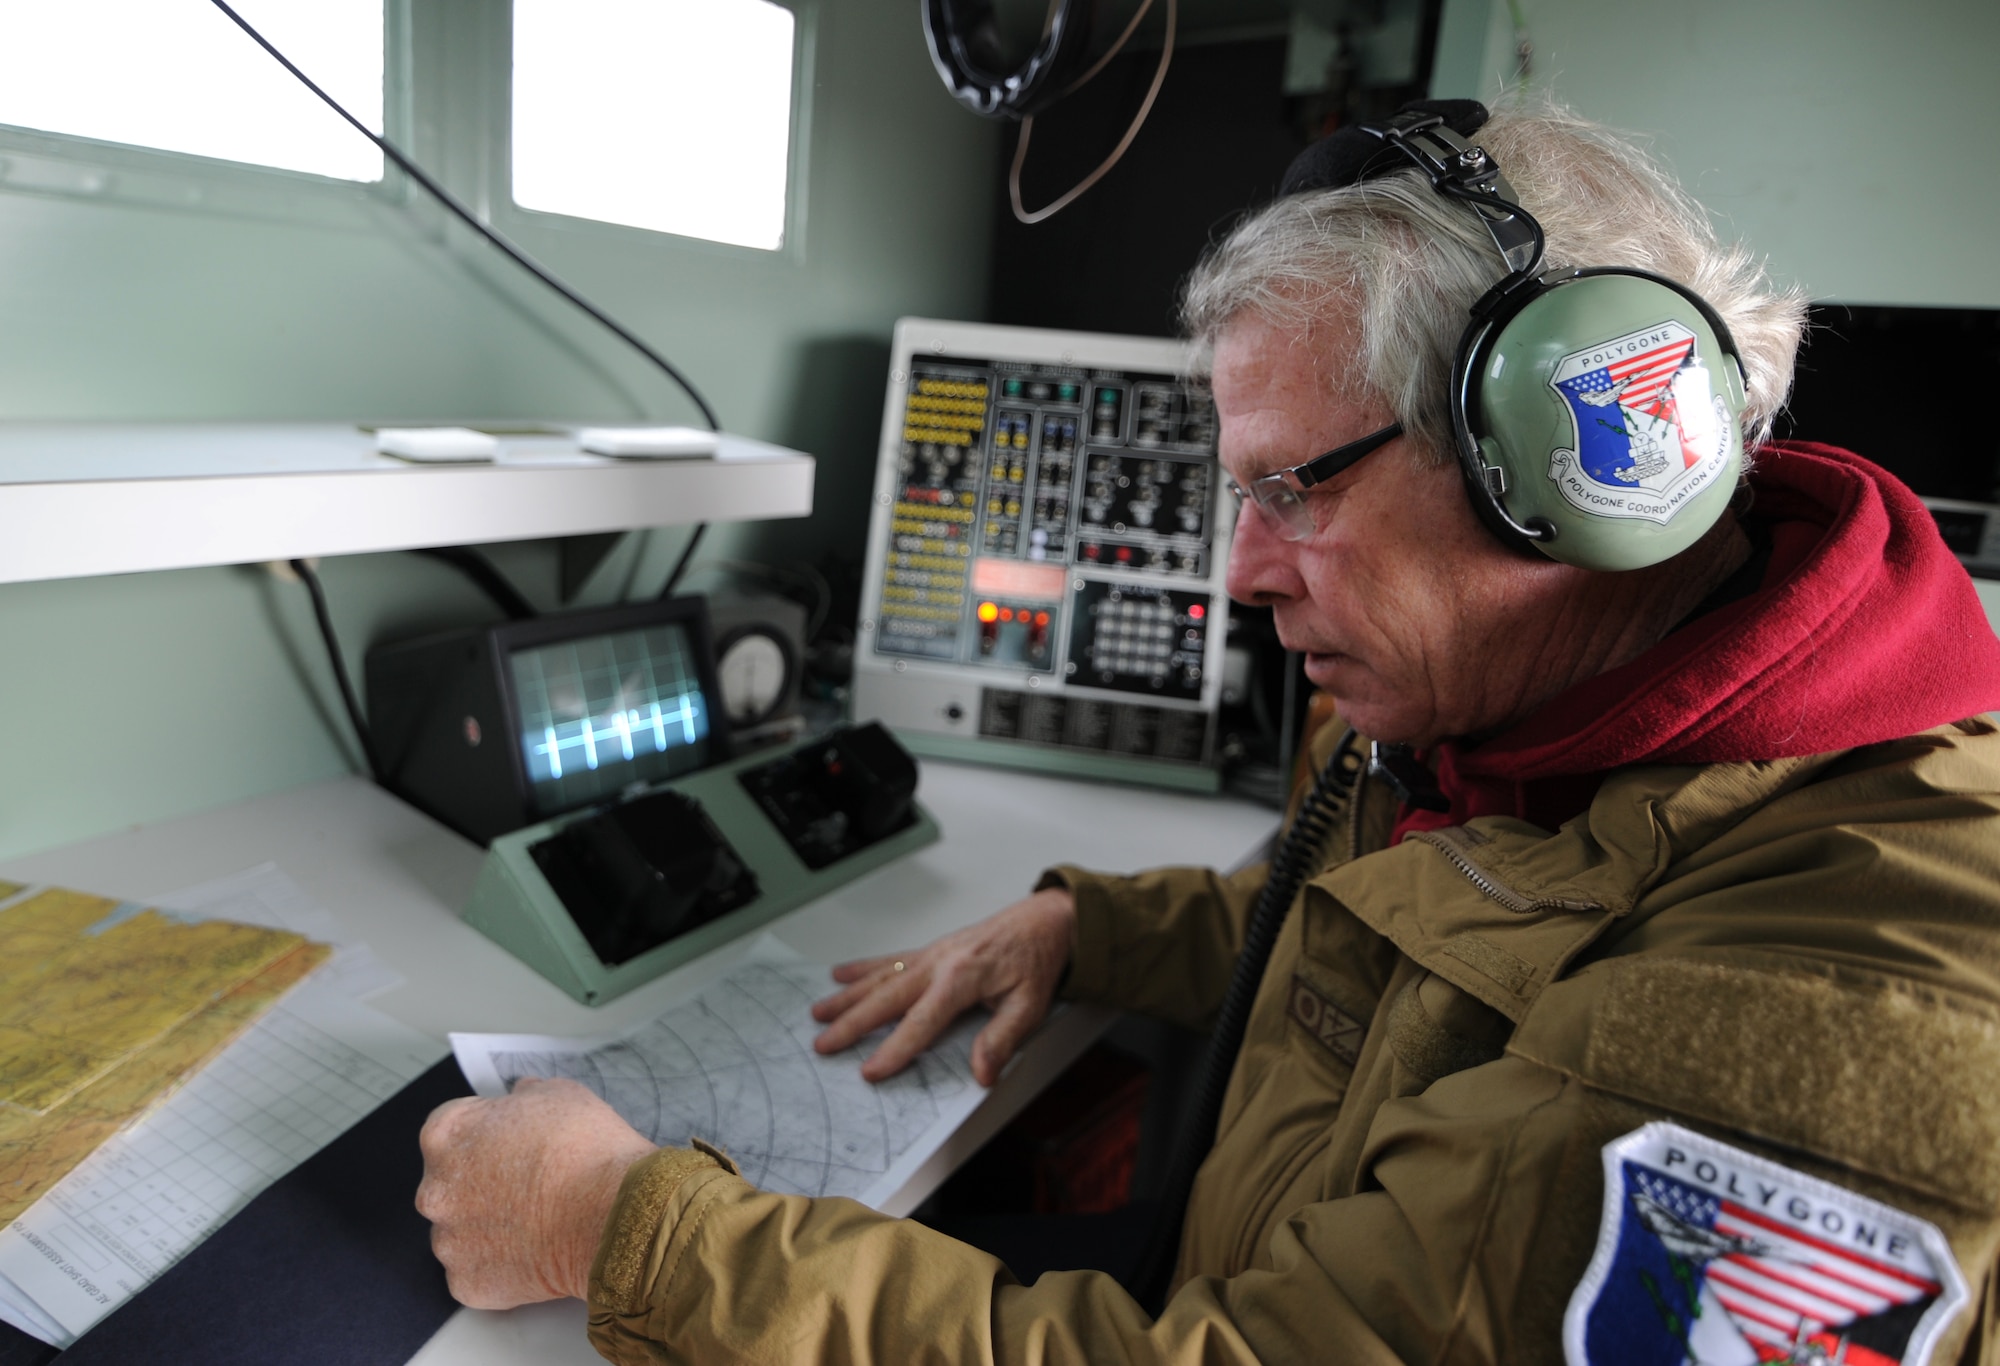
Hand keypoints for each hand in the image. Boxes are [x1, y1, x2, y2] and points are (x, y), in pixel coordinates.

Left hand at [415, 1077, 656, 1307]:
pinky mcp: (466, 1282)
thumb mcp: (562, 1093)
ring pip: (461, 1231)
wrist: (613, 1215)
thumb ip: (527, 1093)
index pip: (453, 1127)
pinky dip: (500, 1265)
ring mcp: (448, 1241)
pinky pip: (477, 1271)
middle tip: (528, 1183)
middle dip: (482, 1182)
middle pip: (451, 1182)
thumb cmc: (589, 1151)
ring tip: (536, 1221)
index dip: (489, 1132)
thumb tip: (523, 1096)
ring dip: (488, 1225)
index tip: (514, 1141)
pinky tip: (534, 1250)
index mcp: (447, 1134)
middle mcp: (435, 1189)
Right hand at [811, 886, 1074, 1085]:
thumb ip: (1002, 1039)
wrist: (1043, 921)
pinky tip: (838, 975)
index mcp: (963, 977)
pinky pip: (890, 960)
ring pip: (880, 977)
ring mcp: (932, 954)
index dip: (895, 1048)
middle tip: (823, 1044)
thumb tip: (981, 1073)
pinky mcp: (931, 951)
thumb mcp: (1031, 1006)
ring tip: (818, 1013)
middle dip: (852, 1023)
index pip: (922, 1021)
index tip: (871, 1070)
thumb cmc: (1036, 961)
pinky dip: (863, 968)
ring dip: (847, 996)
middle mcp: (940, 963)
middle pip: (888, 997)